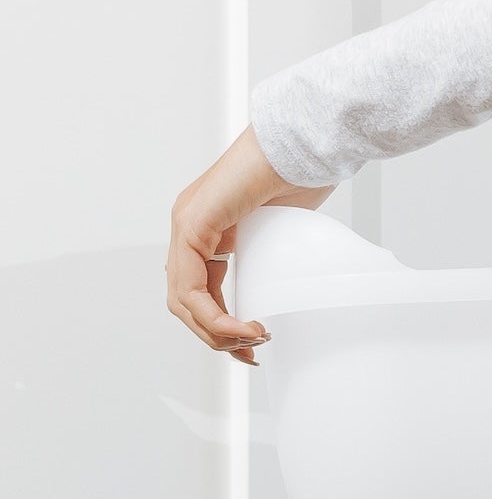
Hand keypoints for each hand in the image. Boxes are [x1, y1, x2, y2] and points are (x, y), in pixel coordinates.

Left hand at [167, 127, 332, 363]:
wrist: (301, 145)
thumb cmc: (299, 176)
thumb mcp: (277, 231)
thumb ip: (263, 254)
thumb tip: (276, 288)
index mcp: (205, 229)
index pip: (197, 292)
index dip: (221, 328)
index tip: (254, 346)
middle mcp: (188, 226)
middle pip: (184, 303)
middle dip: (218, 337)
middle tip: (252, 353)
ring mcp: (187, 223)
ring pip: (182, 300)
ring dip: (217, 332)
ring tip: (252, 340)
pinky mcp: (194, 223)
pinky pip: (190, 286)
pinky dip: (215, 316)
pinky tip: (243, 326)